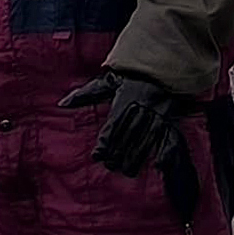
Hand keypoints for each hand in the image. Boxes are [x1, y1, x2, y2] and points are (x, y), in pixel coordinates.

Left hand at [59, 71, 184, 177]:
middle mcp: (142, 108)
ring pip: (146, 141)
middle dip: (118, 154)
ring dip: (136, 158)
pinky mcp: (171, 118)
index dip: (105, 142)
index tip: (97, 155)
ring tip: (128, 171)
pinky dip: (166, 152)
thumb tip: (62, 103)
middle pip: (128, 137)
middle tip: (111, 166)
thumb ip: (86, 94)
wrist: (164, 63)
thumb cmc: (132, 76)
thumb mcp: (109, 81)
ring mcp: (158, 114)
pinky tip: (159, 165)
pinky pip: (170, 137)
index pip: (113, 125)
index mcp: (125, 99)